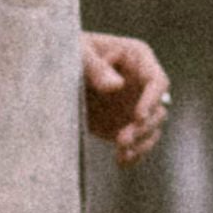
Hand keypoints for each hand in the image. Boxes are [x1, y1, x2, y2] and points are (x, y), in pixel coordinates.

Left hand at [80, 31, 169, 165]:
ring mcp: (136, 105)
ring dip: (140, 143)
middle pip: (158, 109)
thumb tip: (117, 85)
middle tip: (121, 139)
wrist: (54, 73)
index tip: (138, 117)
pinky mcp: (125, 124)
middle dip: (143, 127)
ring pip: (152, 128)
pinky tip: (121, 161)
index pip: (157, 80)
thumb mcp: (78, 54)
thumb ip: (96, 68)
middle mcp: (142, 83)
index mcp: (137, 58)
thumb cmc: (68, 52)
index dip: (152, 99)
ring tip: (120, 153)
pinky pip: (139, 142)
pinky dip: (134, 153)